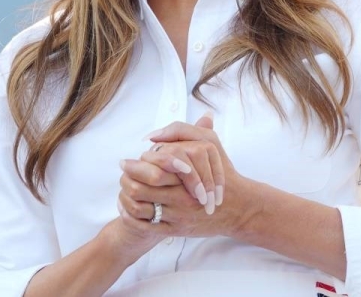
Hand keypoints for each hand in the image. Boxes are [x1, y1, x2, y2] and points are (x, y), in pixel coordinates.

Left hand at [117, 113, 255, 239]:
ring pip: (141, 206)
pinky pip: (147, 225)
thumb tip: (154, 134)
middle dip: (127, 179)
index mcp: (186, 171)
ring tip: (122, 191)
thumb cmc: (223, 172)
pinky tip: (128, 209)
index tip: (125, 162)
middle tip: (121, 175)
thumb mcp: (210, 143)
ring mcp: (179, 213)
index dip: (135, 164)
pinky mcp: (178, 229)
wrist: (239, 206)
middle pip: (141, 186)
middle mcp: (182, 193)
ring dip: (127, 199)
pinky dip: (133, 217)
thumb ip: (183, 132)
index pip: (150, 165)